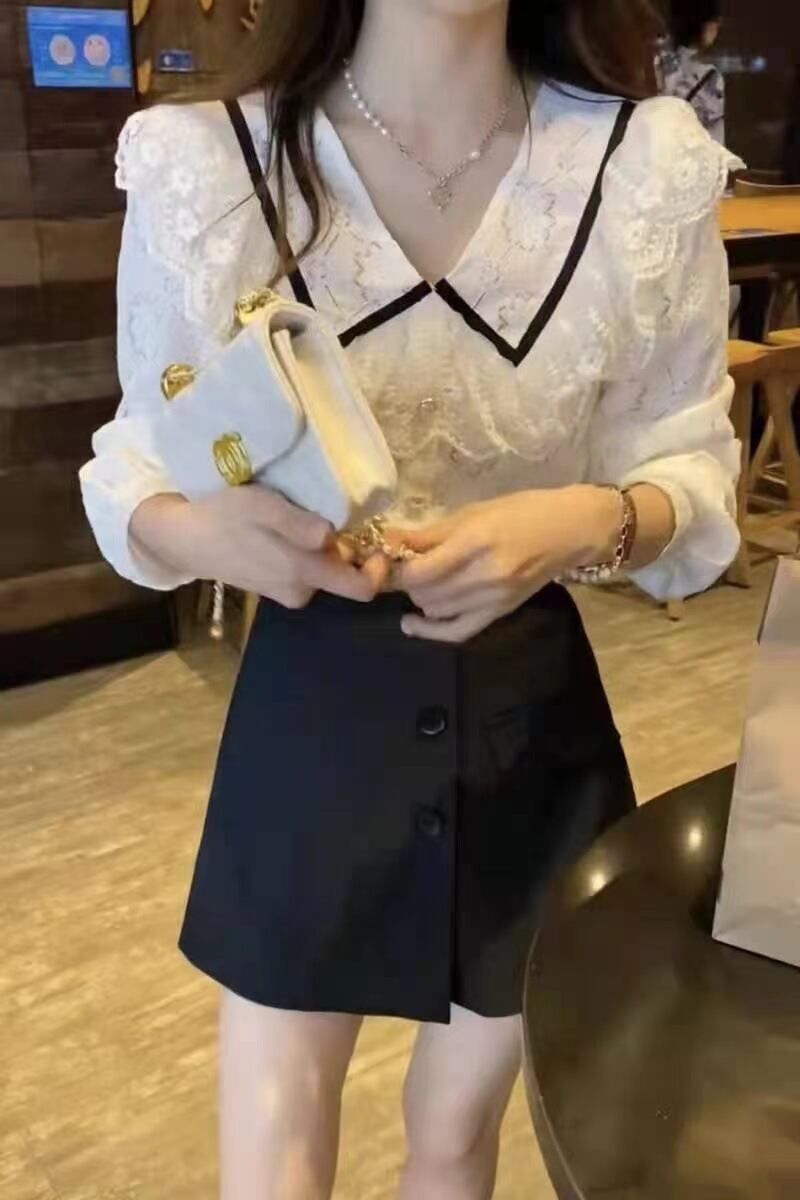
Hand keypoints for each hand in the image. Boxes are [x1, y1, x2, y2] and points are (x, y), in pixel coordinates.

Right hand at [129, 487, 390, 608]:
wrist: (180, 538)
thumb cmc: (221, 515)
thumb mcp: (259, 507)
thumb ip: (297, 524)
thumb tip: (332, 536)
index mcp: (302, 572)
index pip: (362, 588)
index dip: (378, 567)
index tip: (377, 538)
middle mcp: (300, 589)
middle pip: (345, 578)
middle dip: (353, 552)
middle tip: (343, 517)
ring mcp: (285, 591)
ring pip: (324, 573)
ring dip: (327, 550)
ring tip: (311, 517)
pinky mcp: (272, 586)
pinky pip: (304, 572)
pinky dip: (306, 553)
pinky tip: (289, 529)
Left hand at [389, 486, 620, 642]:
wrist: (569, 531)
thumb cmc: (521, 511)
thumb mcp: (474, 512)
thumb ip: (430, 533)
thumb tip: (388, 542)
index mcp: (475, 541)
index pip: (419, 570)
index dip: (394, 566)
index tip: (387, 555)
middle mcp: (484, 575)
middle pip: (423, 592)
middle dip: (406, 580)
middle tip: (404, 565)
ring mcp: (493, 599)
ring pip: (434, 610)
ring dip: (419, 596)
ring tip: (421, 580)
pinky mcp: (500, 613)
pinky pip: (457, 632)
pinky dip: (430, 630)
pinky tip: (413, 623)